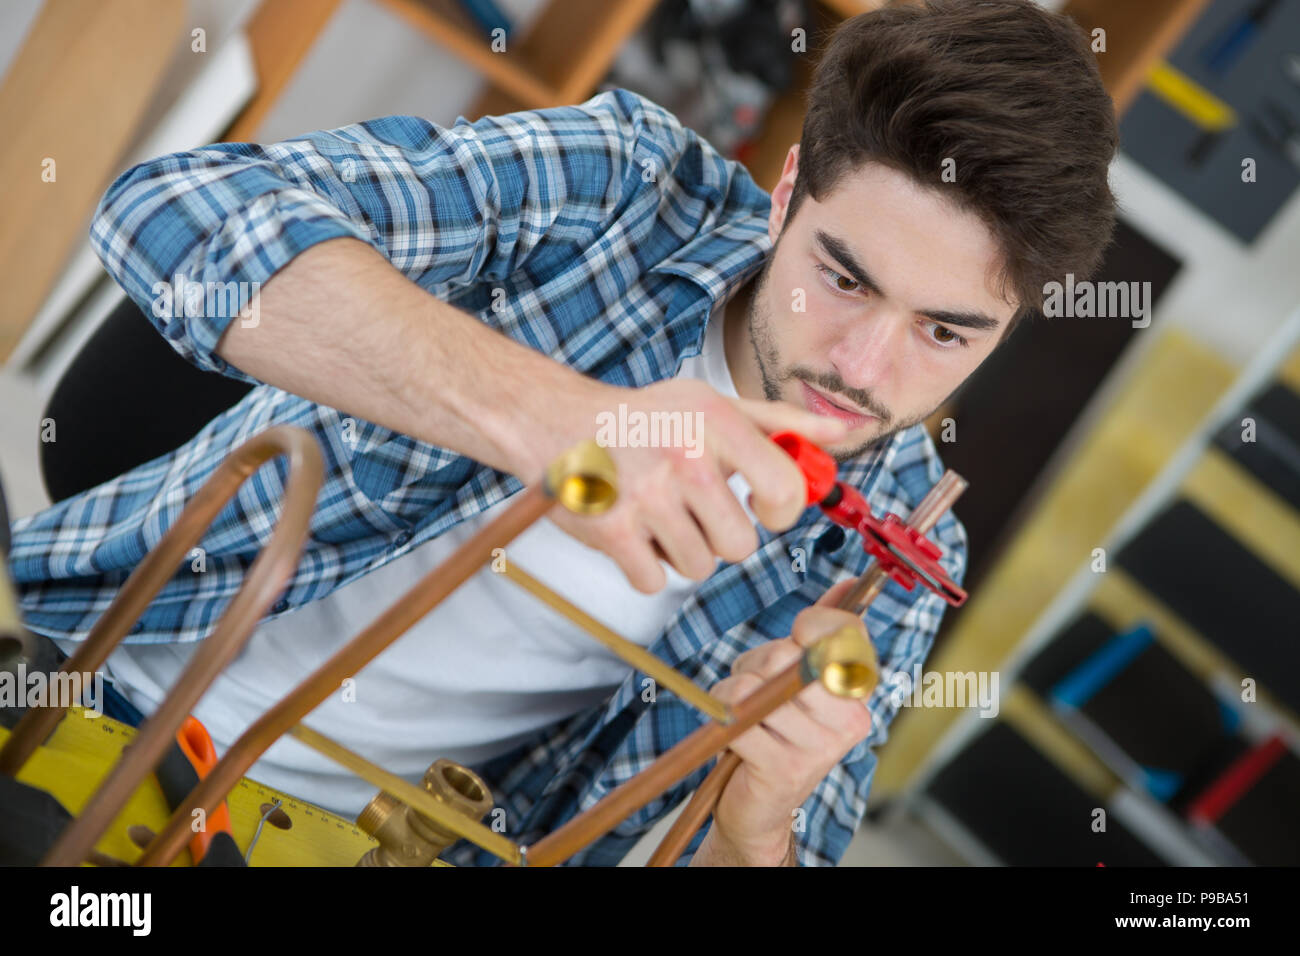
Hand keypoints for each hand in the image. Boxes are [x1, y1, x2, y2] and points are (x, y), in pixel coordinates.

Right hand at [520, 378, 847, 593]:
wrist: (556, 423)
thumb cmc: (643, 418)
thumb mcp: (712, 403)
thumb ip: (779, 422)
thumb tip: (843, 435)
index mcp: (716, 422)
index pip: (785, 490)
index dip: (780, 511)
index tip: (762, 506)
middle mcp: (684, 458)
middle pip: (740, 545)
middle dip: (721, 535)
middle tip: (694, 508)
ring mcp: (646, 498)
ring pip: (699, 567)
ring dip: (683, 551)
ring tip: (659, 514)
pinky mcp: (611, 532)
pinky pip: (655, 580)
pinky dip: (645, 565)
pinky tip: (632, 530)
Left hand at [704, 579, 871, 863]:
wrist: (758, 807)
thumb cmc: (777, 732)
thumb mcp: (799, 678)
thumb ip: (823, 632)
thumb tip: (849, 583)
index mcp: (858, 691)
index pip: (845, 632)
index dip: (811, 626)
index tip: (796, 635)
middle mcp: (850, 719)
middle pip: (786, 655)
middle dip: (756, 665)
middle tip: (759, 693)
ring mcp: (820, 747)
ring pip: (754, 686)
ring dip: (732, 696)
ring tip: (745, 718)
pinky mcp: (785, 768)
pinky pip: (737, 719)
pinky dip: (722, 722)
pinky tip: (735, 739)